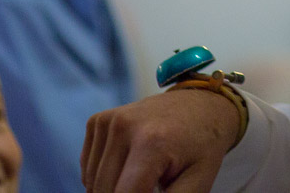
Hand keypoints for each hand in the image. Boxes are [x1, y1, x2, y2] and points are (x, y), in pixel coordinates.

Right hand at [82, 88, 241, 192]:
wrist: (201, 105)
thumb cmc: (202, 146)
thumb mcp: (198, 181)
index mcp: (152, 142)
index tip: (152, 192)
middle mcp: (124, 126)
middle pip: (106, 190)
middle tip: (152, 186)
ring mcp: (109, 121)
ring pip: (93, 183)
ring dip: (114, 189)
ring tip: (144, 177)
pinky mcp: (98, 120)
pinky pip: (87, 168)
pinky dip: (104, 176)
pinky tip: (129, 167)